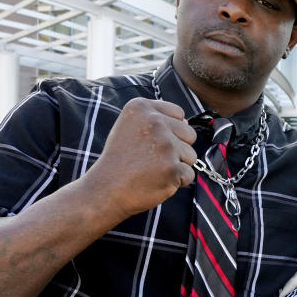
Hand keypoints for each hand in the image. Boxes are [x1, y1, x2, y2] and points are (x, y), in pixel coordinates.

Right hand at [84, 98, 196, 219]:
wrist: (105, 189)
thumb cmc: (120, 160)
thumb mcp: (129, 127)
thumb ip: (156, 119)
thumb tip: (186, 123)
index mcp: (142, 107)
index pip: (178, 113)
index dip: (170, 131)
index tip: (150, 143)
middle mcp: (154, 121)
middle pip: (189, 134)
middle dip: (177, 149)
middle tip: (152, 159)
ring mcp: (165, 144)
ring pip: (191, 155)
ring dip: (177, 166)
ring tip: (153, 170)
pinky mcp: (172, 167)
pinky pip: (189, 174)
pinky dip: (177, 181)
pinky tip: (156, 181)